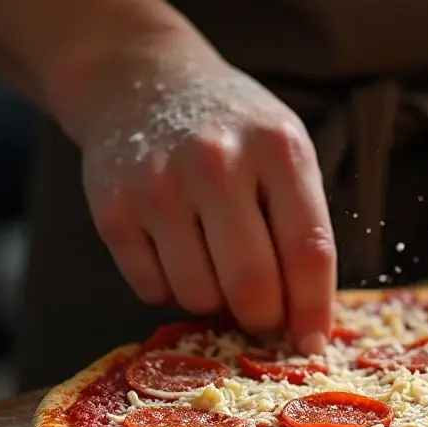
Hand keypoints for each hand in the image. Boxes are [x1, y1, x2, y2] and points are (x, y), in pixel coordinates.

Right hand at [58, 31, 335, 353]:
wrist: (143, 80)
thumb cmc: (234, 130)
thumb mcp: (285, 151)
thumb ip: (302, 224)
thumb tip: (310, 320)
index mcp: (279, 150)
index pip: (308, 251)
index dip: (314, 310)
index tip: (314, 345)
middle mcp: (218, 163)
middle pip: (252, 285)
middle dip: (264, 319)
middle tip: (264, 318)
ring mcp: (160, 185)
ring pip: (199, 296)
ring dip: (215, 302)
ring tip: (216, 264)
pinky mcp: (113, 207)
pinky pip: (152, 289)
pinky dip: (170, 288)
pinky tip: (176, 249)